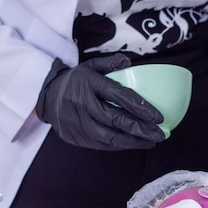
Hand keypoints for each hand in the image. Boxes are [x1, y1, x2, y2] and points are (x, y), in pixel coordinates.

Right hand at [35, 54, 164, 150]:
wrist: (46, 98)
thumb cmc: (75, 82)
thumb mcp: (89, 66)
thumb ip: (109, 63)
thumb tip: (129, 61)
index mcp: (89, 83)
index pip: (119, 96)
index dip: (141, 107)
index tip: (159, 117)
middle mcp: (83, 104)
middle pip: (117, 120)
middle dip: (142, 130)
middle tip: (161, 135)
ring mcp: (78, 123)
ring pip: (110, 137)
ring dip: (133, 142)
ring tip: (151, 143)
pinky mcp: (76, 137)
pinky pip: (101, 145)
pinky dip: (120, 146)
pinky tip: (133, 144)